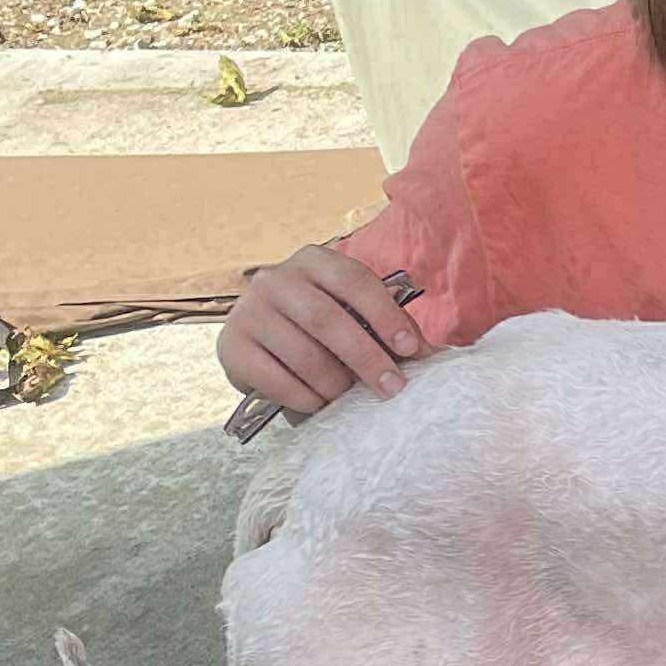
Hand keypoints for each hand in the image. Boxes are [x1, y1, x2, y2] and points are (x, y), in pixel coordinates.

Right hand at [216, 243, 426, 419]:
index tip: (410, 349)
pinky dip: (305, 398)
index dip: (385, 315)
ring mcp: (248, 311)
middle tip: (392, 388)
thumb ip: (388, 327)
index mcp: (313, 261)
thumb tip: (434, 355)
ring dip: (334, 384)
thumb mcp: (352, 314)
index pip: (353, 280)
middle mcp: (276, 279)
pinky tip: (320, 404)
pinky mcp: (231, 346)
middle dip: (365, 357)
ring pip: (302, 353)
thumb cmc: (320, 327)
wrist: (259, 340)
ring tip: (351, 398)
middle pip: (326, 319)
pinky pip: (275, 379)